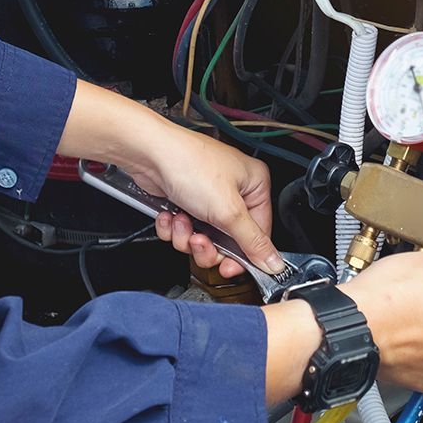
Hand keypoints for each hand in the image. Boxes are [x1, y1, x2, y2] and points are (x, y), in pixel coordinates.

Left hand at [57, 81, 282, 278]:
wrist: (149, 154)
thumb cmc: (189, 164)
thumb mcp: (228, 211)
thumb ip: (252, 241)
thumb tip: (274, 262)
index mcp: (254, 185)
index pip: (259, 232)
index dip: (243, 255)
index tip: (229, 267)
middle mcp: (233, 190)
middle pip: (228, 240)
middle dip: (208, 245)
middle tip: (199, 241)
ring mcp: (207, 197)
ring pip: (204, 238)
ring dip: (187, 236)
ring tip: (182, 222)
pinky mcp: (185, 201)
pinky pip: (185, 230)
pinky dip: (174, 227)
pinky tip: (170, 215)